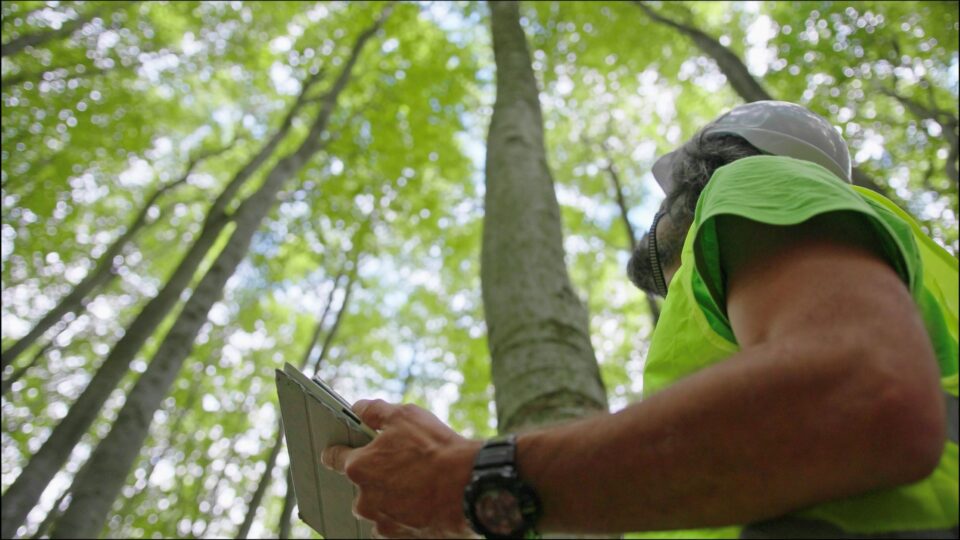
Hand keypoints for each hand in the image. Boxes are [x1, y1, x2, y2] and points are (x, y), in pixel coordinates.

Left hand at [321, 399, 482, 538]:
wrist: (469, 485)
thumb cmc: (436, 449)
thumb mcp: (404, 416)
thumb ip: (374, 411)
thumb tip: (359, 409)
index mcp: (359, 467)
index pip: (333, 458)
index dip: (338, 450)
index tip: (342, 448)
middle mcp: (365, 499)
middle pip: (360, 485)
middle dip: (376, 474)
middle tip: (400, 463)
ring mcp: (382, 521)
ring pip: (378, 506)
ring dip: (390, 496)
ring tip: (416, 483)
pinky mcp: (401, 537)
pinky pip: (395, 523)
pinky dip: (405, 514)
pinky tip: (422, 500)